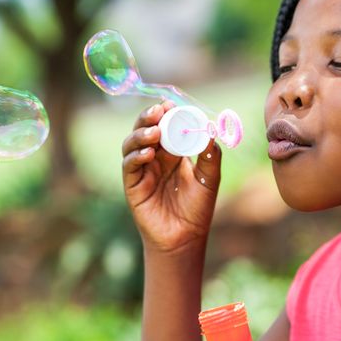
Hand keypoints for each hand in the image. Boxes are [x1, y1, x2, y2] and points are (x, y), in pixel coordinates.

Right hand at [122, 101, 221, 252]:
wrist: (185, 237)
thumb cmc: (197, 208)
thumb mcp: (209, 178)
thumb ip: (210, 155)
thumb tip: (210, 131)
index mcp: (173, 153)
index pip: (166, 126)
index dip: (166, 114)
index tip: (170, 104)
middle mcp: (155, 158)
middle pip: (145, 129)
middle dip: (149, 117)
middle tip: (158, 110)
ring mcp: (142, 170)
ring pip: (132, 144)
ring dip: (141, 134)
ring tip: (154, 132)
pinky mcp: (132, 185)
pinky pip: (129, 165)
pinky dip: (136, 156)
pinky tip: (149, 153)